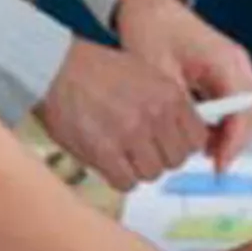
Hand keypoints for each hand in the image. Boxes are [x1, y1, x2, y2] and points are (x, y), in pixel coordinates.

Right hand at [37, 39, 208, 190]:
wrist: (55, 68)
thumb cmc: (97, 71)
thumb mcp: (145, 75)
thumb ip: (168, 105)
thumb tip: (184, 137)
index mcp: (169, 95)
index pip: (196, 140)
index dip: (181, 146)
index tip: (168, 145)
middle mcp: (155, 115)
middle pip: (175, 161)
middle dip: (159, 158)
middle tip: (140, 149)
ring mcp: (130, 134)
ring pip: (152, 174)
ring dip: (137, 169)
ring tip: (120, 152)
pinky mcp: (105, 151)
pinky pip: (126, 182)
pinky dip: (118, 177)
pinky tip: (107, 161)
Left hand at [115, 0, 251, 171]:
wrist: (151, 7)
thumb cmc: (151, 31)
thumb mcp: (157, 73)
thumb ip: (177, 107)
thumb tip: (188, 141)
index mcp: (224, 61)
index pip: (244, 109)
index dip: (234, 142)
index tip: (219, 166)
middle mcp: (239, 64)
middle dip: (240, 142)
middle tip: (214, 163)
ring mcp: (238, 69)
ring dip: (236, 136)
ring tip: (207, 150)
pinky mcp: (232, 75)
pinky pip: (243, 107)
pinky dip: (230, 126)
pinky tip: (206, 135)